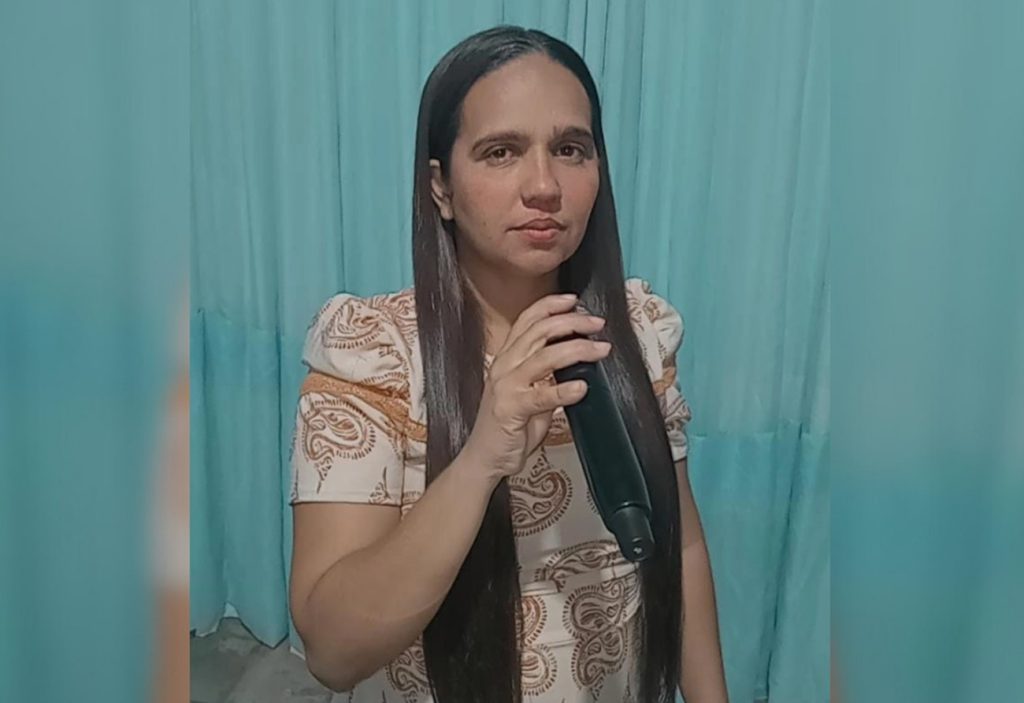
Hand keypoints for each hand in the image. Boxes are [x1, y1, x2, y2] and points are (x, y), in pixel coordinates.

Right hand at [461, 293, 610, 481]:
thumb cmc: (509, 426)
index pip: (527, 320)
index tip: (574, 301)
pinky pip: (542, 395)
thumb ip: (547, 374)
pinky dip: (564, 390)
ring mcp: (506, 386)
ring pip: (544, 356)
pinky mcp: (511, 409)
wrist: (485, 457)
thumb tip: (577, 359)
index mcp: (507, 358)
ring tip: (600, 350)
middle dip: (572, 323)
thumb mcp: (530, 392)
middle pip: (539, 331)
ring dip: (577, 349)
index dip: (550, 306)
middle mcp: (504, 366)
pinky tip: (582, 387)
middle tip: (597, 324)